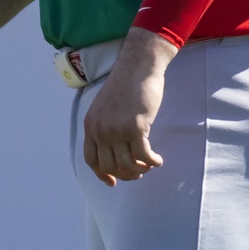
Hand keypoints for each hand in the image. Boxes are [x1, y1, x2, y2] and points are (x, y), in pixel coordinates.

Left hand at [81, 28, 177, 185]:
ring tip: (150, 164)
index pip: (91, 159)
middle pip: (111, 166)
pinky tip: (158, 159)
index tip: (113, 182)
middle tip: (139, 171)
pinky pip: (144, 156)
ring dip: (142, 169)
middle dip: (126, 174)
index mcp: (90, 125)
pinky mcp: (136, 128)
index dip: (102, 174)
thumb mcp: (105, 107)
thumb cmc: (126, 86)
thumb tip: (113, 150)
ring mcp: (117, 130)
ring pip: (128, 165)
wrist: (137, 67)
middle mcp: (100, 130)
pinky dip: (153, 162)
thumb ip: (104, 126)